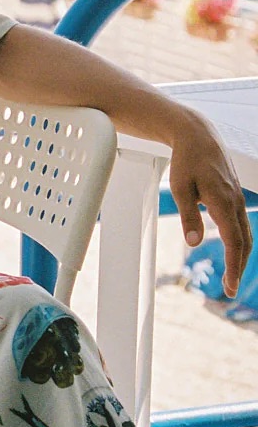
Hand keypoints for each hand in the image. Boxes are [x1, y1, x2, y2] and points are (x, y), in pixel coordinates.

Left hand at [167, 109, 252, 296]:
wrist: (199, 137)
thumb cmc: (186, 161)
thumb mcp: (180, 189)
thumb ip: (188, 216)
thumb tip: (193, 243)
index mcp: (223, 203)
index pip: (233, 242)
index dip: (233, 266)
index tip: (230, 286)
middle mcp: (235, 202)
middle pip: (244, 242)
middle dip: (238, 267)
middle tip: (230, 290)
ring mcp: (237, 199)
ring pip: (245, 233)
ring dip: (240, 256)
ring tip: (231, 275)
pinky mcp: (234, 196)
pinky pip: (241, 224)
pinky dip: (240, 241)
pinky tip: (232, 250)